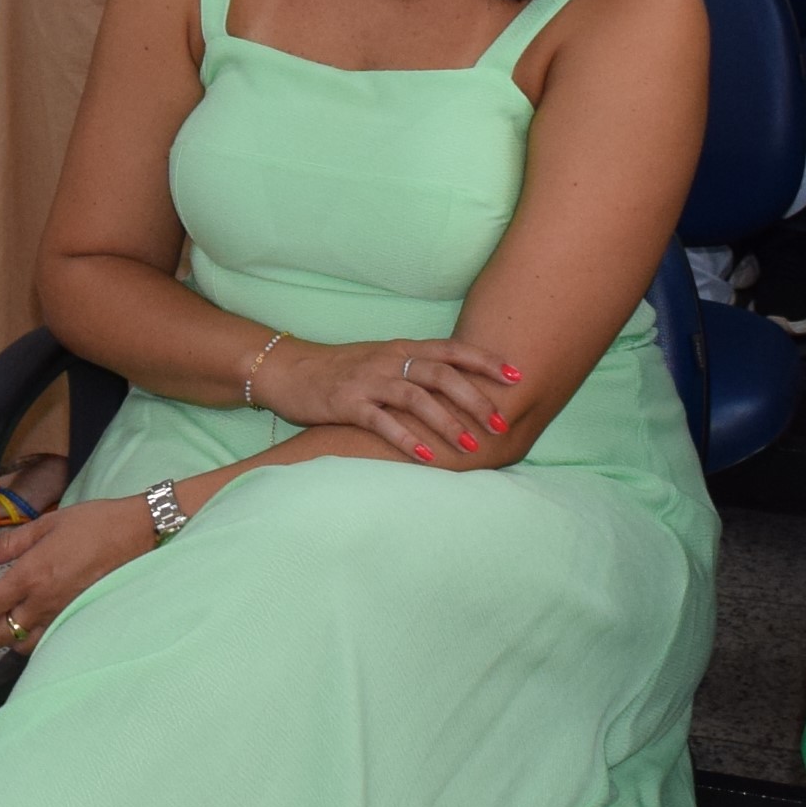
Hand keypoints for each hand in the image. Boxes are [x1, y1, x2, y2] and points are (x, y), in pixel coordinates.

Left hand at [0, 498, 155, 653]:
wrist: (139, 533)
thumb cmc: (95, 523)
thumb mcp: (47, 524)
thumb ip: (10, 544)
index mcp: (32, 575)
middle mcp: (45, 602)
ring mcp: (63, 616)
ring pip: (21, 645)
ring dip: (3, 637)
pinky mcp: (79, 620)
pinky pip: (45, 642)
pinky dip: (29, 640)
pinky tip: (28, 625)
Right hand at [262, 335, 520, 465]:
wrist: (289, 370)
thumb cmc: (341, 370)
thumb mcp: (383, 362)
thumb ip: (417, 371)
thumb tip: (461, 392)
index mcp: (402, 348)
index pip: (452, 350)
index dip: (486, 361)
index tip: (517, 376)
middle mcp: (389, 360)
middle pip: (441, 373)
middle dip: (476, 399)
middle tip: (502, 423)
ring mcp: (368, 381)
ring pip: (416, 397)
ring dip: (447, 422)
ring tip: (471, 447)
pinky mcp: (347, 403)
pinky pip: (381, 421)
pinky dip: (406, 439)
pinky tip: (425, 458)